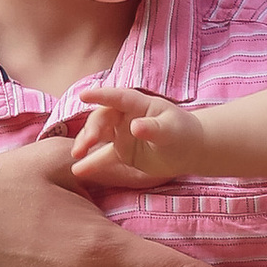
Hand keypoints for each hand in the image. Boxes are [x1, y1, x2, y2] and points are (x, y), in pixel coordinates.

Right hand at [69, 82, 187, 186]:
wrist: (190, 150)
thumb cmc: (183, 133)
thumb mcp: (171, 130)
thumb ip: (153, 128)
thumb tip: (135, 127)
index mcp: (139, 104)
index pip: (118, 98)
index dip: (101, 95)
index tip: (83, 96)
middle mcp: (126, 116)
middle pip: (103, 118)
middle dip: (92, 129)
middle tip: (86, 144)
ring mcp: (122, 134)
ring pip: (98, 134)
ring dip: (86, 142)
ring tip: (76, 155)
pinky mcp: (121, 151)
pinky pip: (103, 156)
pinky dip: (91, 163)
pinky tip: (78, 171)